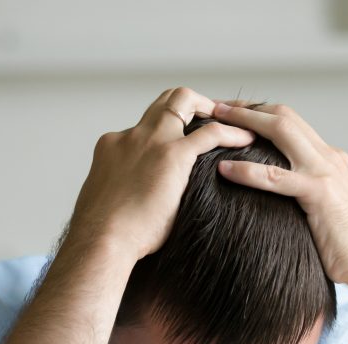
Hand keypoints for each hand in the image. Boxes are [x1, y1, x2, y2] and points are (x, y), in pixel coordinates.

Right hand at [69, 88, 254, 261]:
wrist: (101, 240)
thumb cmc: (106, 235)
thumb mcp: (111, 203)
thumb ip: (125, 192)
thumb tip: (139, 206)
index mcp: (113, 146)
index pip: (143, 126)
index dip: (165, 128)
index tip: (182, 139)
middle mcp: (131, 136)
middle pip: (162, 102)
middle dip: (190, 104)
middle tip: (213, 118)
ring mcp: (150, 141)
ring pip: (183, 100)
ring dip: (210, 107)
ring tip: (233, 122)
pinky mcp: (172, 155)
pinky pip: (210, 133)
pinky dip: (231, 133)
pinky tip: (246, 141)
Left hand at [212, 102, 347, 292]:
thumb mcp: (327, 210)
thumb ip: (307, 195)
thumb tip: (279, 200)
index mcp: (331, 160)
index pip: (294, 124)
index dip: (262, 114)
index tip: (234, 114)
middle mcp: (330, 157)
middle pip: (285, 116)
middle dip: (248, 108)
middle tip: (217, 107)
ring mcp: (326, 172)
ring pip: (282, 131)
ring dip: (244, 122)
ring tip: (214, 123)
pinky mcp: (320, 193)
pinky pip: (276, 177)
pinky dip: (248, 170)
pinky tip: (225, 169)